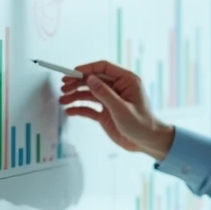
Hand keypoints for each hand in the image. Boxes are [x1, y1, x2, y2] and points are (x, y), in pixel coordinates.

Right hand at [58, 60, 174, 159]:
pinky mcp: (106, 112)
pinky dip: (79, 109)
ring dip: (75, 95)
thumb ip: (104, 93)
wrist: (147, 142)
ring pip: (89, 93)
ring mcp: (111, 100)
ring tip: (63, 99)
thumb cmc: (142, 124)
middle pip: (93, 80)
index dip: (88, 69)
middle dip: (78, 82)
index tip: (73, 72)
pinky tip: (70, 111)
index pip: (104, 68)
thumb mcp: (121, 108)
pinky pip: (89, 108)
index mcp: (127, 81)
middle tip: (64, 86)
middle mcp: (118, 88)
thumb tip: (90, 79)